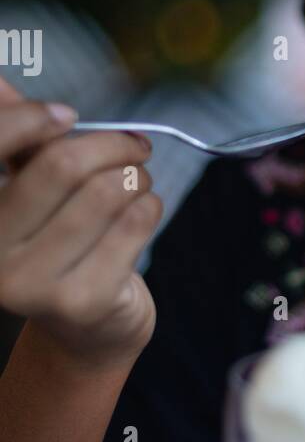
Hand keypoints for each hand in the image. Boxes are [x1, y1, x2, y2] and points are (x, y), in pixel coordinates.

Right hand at [0, 75, 162, 368]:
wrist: (86, 326)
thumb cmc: (58, 242)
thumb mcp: (28, 188)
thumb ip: (16, 139)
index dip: (32, 118)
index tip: (66, 114)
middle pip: (62, 166)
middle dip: (111, 145)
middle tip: (135, 146)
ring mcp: (33, 285)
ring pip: (105, 193)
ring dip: (137, 176)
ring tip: (139, 182)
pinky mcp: (81, 302)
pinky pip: (133, 225)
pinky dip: (150, 206)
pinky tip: (144, 211)